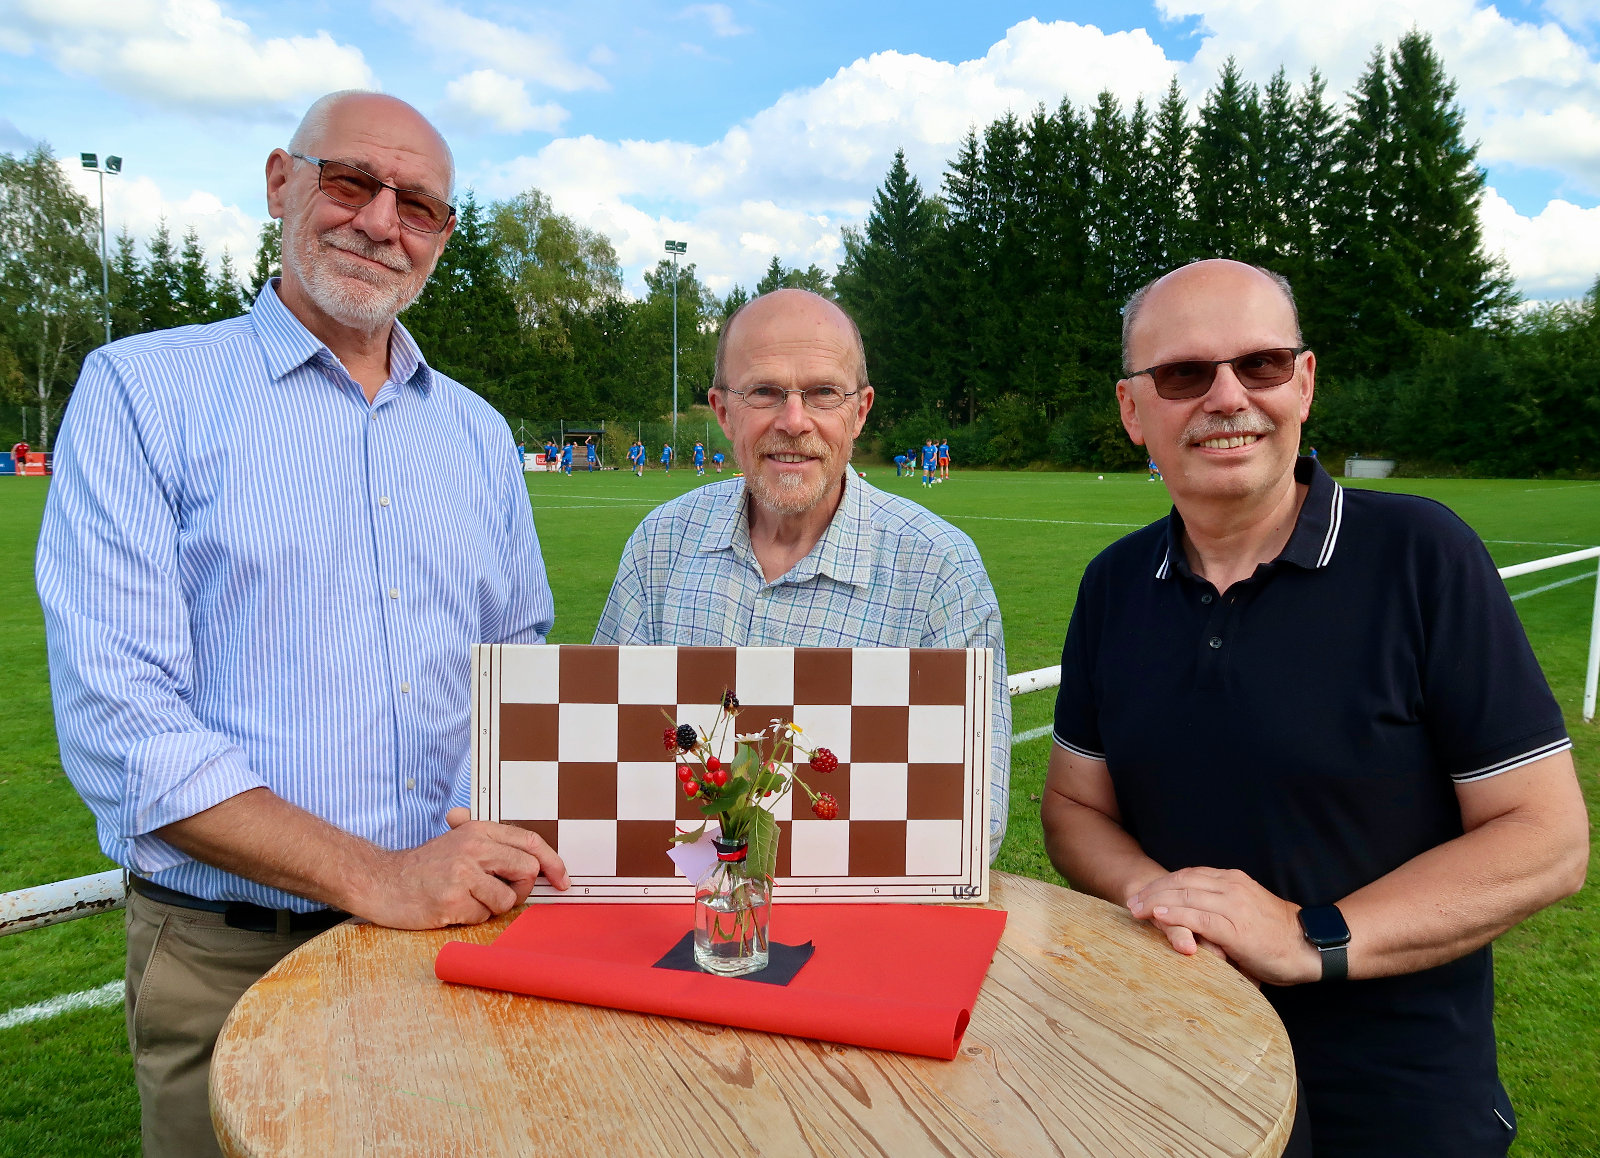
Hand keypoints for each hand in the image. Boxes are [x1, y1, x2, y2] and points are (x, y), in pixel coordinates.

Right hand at [354, 809, 569, 928]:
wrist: (381, 881)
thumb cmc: (424, 866)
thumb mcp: (456, 841)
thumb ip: (492, 843)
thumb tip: (536, 855)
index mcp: (479, 830)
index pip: (530, 842)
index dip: (553, 862)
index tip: (562, 881)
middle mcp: (472, 847)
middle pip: (527, 871)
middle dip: (522, 889)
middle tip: (502, 893)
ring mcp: (461, 874)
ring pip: (507, 900)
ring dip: (493, 907)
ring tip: (468, 900)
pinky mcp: (451, 900)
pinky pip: (483, 917)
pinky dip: (473, 918)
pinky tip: (452, 909)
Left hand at [1126, 867, 1321, 985]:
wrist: (1309, 946)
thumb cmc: (1277, 936)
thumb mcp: (1246, 911)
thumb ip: (1221, 908)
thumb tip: (1195, 920)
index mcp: (1233, 880)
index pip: (1188, 874)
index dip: (1163, 883)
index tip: (1144, 892)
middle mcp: (1231, 887)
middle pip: (1181, 881)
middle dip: (1153, 890)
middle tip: (1132, 902)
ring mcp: (1233, 905)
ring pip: (1184, 896)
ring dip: (1156, 902)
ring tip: (1136, 909)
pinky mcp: (1235, 928)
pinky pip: (1197, 917)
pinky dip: (1174, 916)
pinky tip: (1158, 917)